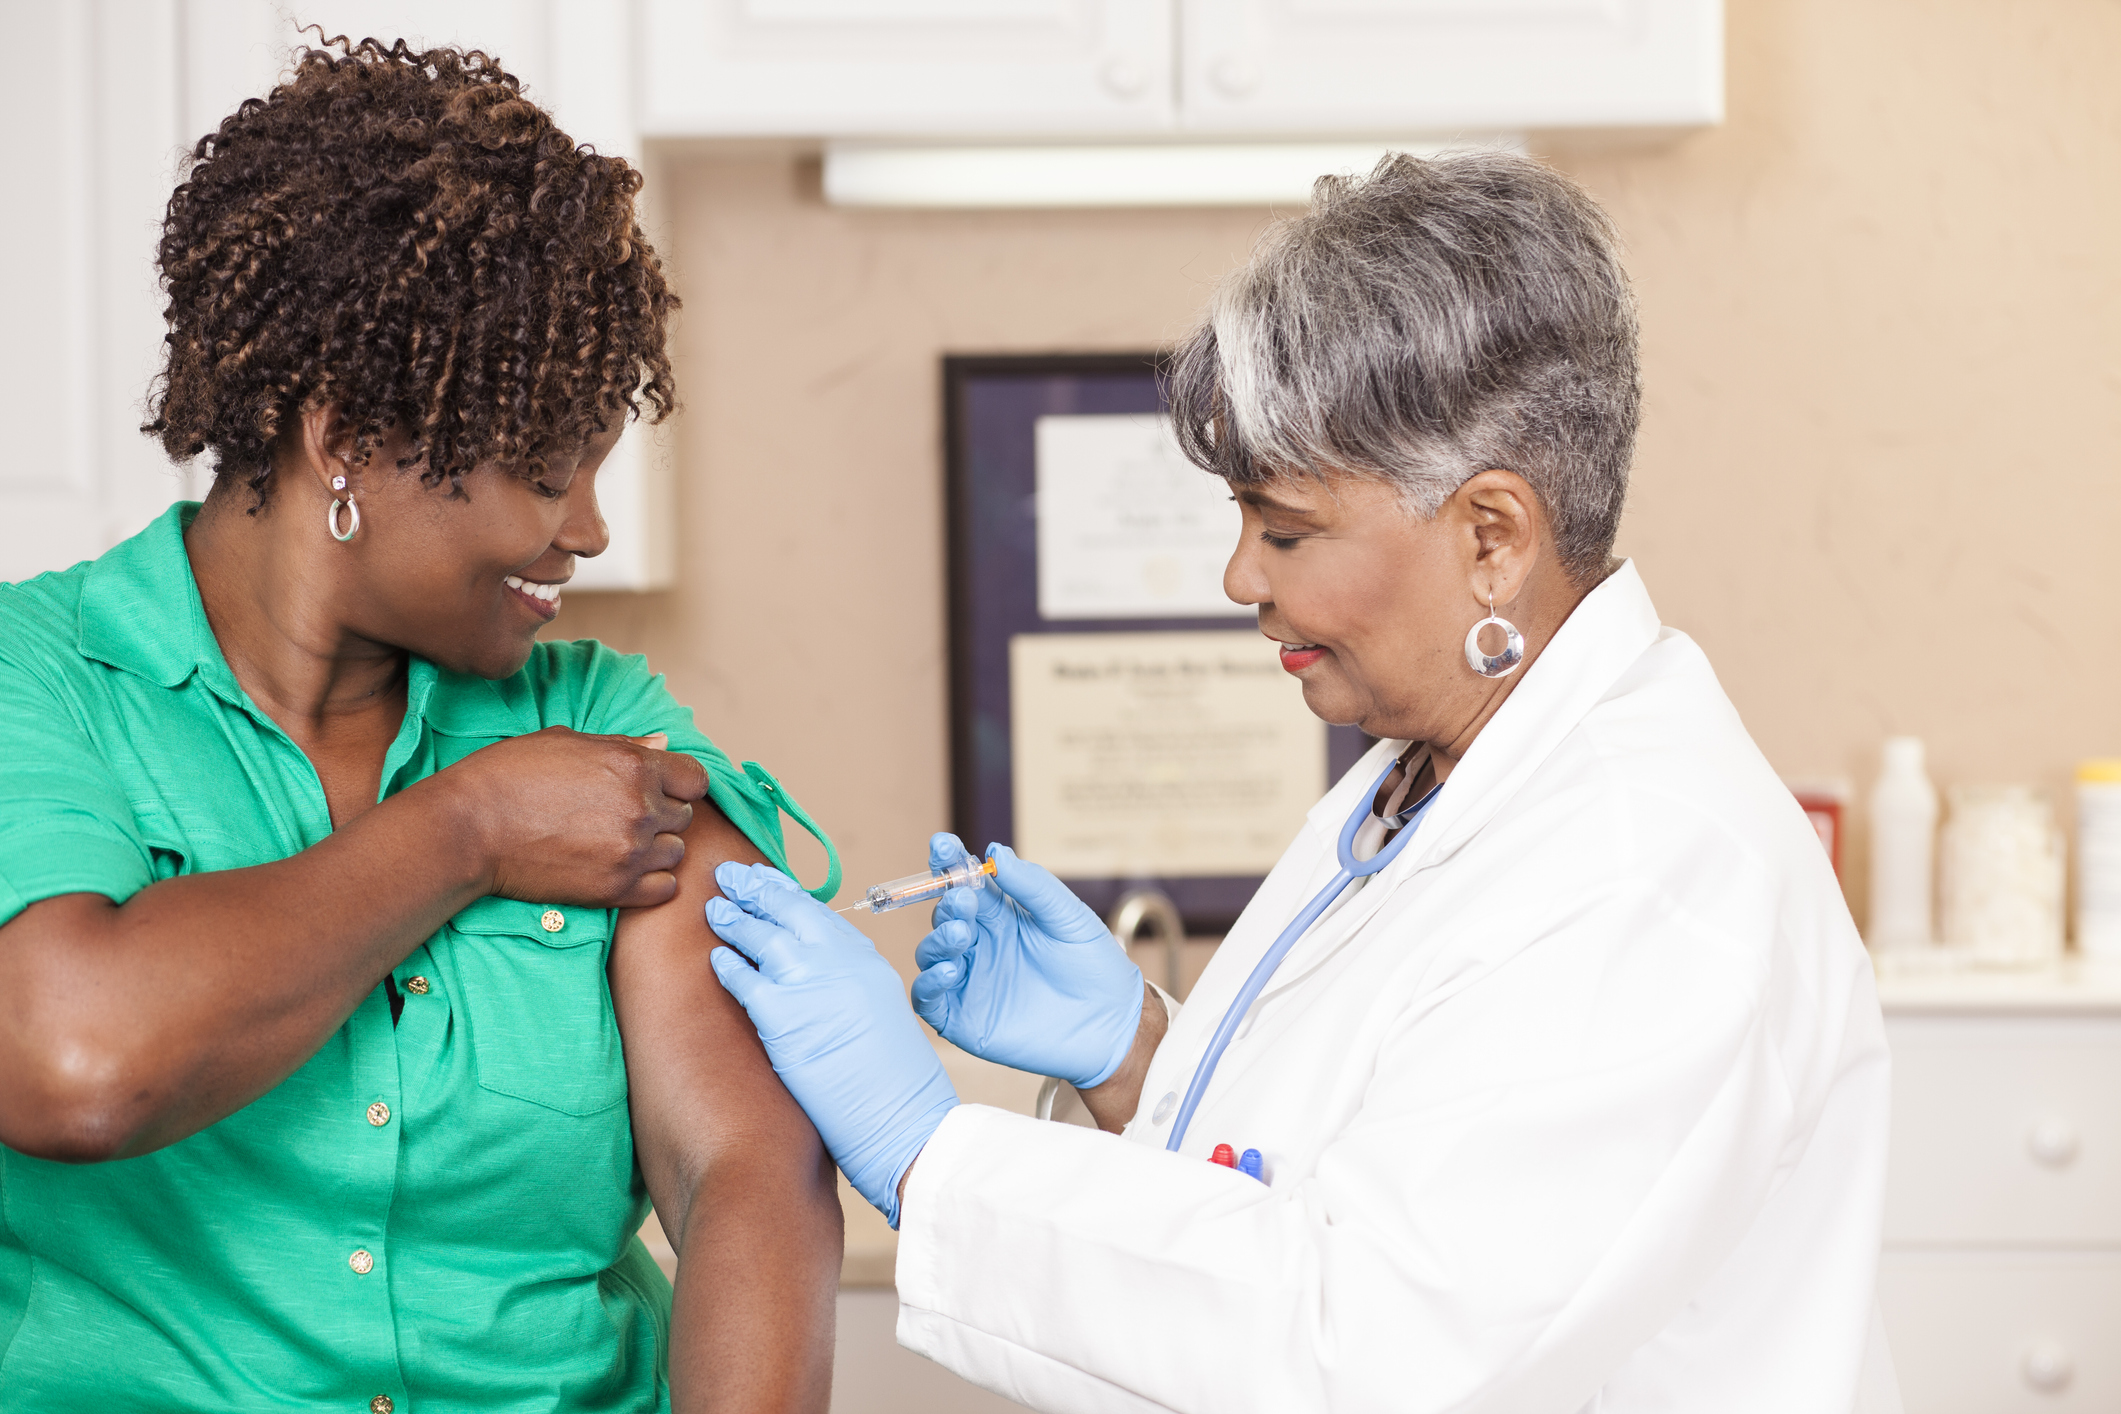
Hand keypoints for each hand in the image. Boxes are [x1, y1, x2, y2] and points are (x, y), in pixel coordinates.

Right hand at [444, 727, 708, 907]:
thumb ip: (624, 745)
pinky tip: (622, 869)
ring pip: (675, 853)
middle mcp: (641, 808)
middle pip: (684, 816)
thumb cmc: (510, 775)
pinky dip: (650, 881)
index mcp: (633, 765)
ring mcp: (630, 851)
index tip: (660, 789)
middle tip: (622, 815)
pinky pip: (664, 889)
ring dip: (655, 848)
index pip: (695, 779)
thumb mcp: (567, 741)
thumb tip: (663, 745)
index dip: (679, 783)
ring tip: (617, 842)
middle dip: (661, 814)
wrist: (468, 828)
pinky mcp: (615, 889)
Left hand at [707, 862, 957, 1226]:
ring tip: (714, 909)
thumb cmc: (895, 1084)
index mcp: (867, 960)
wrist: (903, 1119)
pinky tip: (716, 959)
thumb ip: (849, 987)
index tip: (766, 880)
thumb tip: (817, 982)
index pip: (819, 914)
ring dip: (734, 919)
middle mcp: (840, 961)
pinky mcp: (782, 1015)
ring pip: (761, 937)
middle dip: (755, 888)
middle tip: (729, 875)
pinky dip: (727, 966)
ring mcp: (811, 983)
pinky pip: (744, 980)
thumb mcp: (880, 1015)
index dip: (787, 894)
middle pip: (789, 910)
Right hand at [911, 834, 1143, 1089]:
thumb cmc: (1094, 966)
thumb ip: (1032, 886)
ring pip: (931, 953)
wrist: (1112, 1024)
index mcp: (1001, 916)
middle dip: (948, 903)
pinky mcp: (962, 1018)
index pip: (965, 883)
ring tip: (962, 934)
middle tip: (964, 900)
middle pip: (945, 915)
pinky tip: (952, 969)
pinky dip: (929, 982)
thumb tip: (996, 852)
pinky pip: (927, 998)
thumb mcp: (1067, 916)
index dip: (949, 862)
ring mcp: (969, 980)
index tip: (942, 845)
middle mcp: (979, 945)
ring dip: (938, 939)